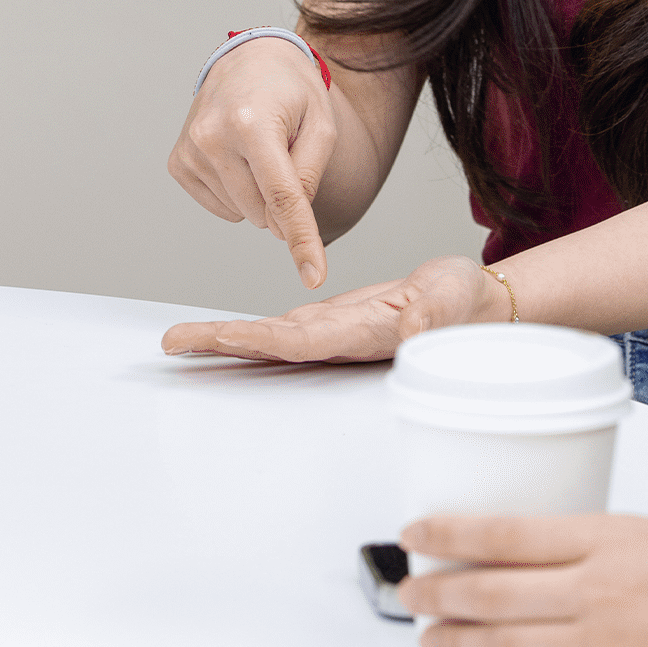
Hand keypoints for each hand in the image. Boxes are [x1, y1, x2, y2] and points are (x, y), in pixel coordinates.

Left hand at [158, 253, 498, 362]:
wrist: (475, 304)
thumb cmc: (468, 304)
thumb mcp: (455, 301)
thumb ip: (435, 316)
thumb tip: (415, 331)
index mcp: (361, 337)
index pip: (299, 341)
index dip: (258, 340)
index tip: (220, 339)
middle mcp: (337, 342)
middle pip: (270, 345)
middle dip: (221, 345)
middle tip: (172, 345)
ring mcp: (331, 335)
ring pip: (270, 339)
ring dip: (225, 340)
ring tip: (179, 341)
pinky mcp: (331, 323)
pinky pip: (281, 329)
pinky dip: (249, 331)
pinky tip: (221, 334)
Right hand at [169, 28, 343, 286]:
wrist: (250, 59)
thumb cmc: (291, 91)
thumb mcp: (322, 125)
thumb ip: (310, 176)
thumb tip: (288, 226)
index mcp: (251, 123)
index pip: (282, 197)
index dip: (302, 241)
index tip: (313, 276)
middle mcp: (212, 137)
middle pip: (264, 212)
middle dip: (284, 200)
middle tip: (286, 155)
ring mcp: (190, 151)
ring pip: (242, 213)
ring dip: (260, 194)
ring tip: (260, 150)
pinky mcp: (179, 163)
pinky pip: (220, 207)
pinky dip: (238, 193)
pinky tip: (239, 160)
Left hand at [394, 512, 647, 646]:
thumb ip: (600, 548)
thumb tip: (544, 559)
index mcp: (611, 538)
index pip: (504, 533)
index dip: (447, 534)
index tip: (416, 532)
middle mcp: (599, 592)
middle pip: (490, 592)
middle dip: (437, 593)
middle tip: (411, 591)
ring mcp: (604, 646)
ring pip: (504, 646)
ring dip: (456, 643)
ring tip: (431, 638)